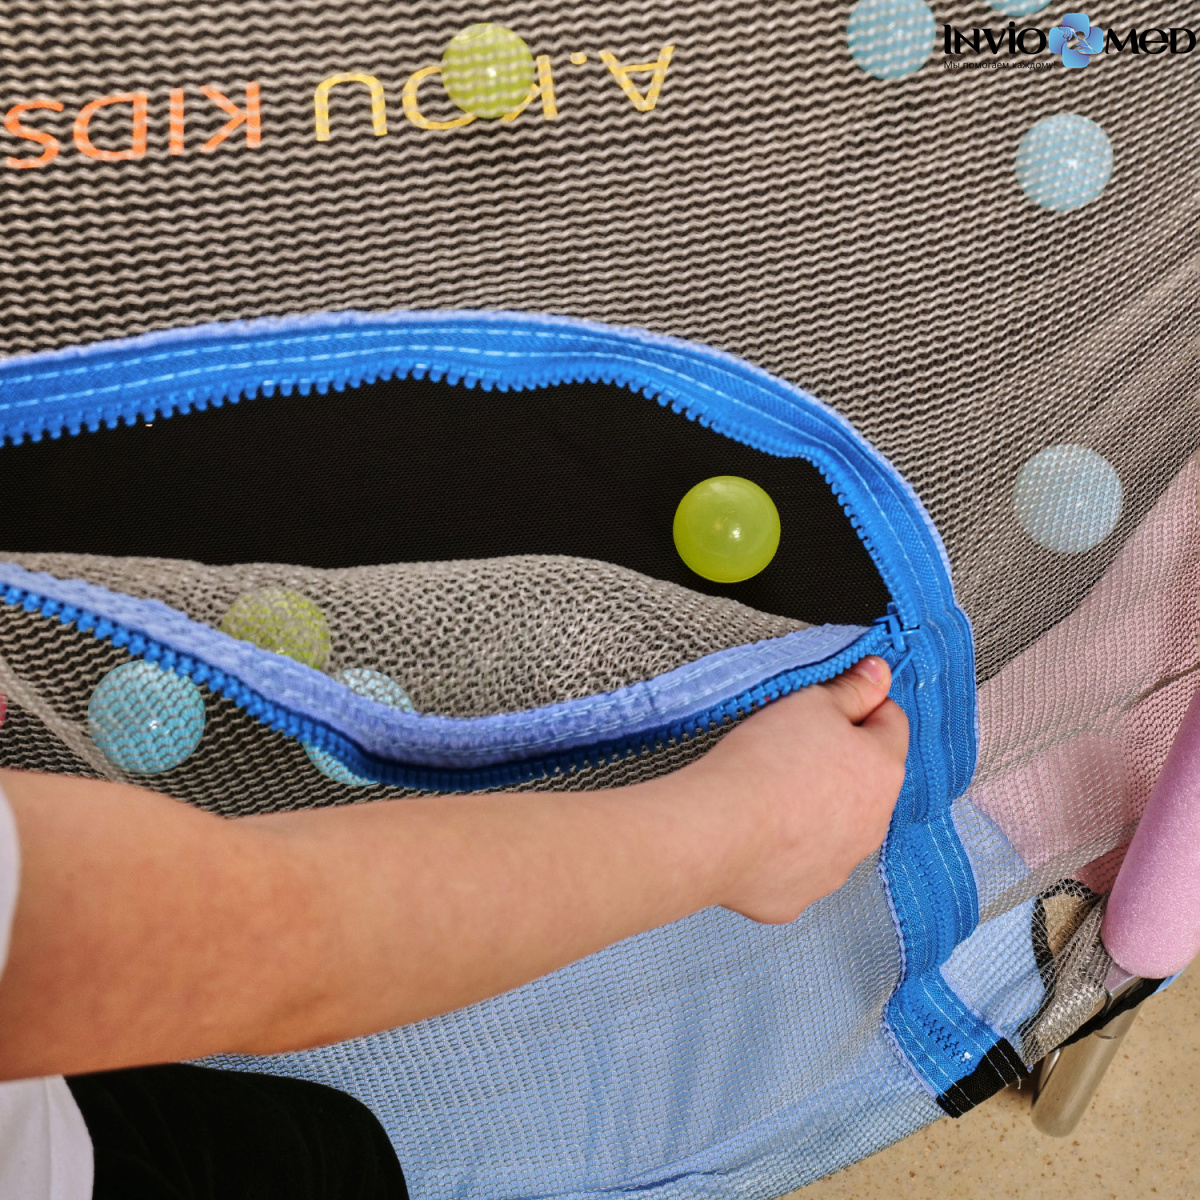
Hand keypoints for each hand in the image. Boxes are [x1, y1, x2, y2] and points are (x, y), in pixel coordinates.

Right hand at [687, 656, 907, 923]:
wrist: (718, 830)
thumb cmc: (764, 762)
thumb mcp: (810, 703)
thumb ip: (852, 689)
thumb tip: (880, 674)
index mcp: (883, 771)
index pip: (890, 723)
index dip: (857, 706)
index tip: (824, 707)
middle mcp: (873, 825)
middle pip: (864, 781)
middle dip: (837, 763)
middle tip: (789, 749)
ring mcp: (838, 866)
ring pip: (835, 827)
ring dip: (813, 810)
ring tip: (767, 794)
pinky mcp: (799, 895)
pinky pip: (798, 864)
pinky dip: (783, 849)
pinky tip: (754, 832)